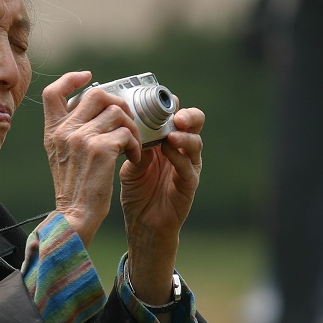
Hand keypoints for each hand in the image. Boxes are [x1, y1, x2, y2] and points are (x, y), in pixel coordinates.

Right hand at [41, 71, 142, 246]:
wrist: (75, 216)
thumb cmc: (73, 189)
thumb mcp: (59, 156)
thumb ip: (69, 132)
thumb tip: (91, 109)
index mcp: (52, 131)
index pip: (53, 92)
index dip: (71, 79)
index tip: (89, 78)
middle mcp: (65, 131)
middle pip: (96, 95)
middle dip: (117, 103)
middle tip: (125, 121)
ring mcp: (82, 139)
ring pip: (117, 113)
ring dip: (131, 127)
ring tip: (132, 145)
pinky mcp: (101, 150)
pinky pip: (127, 133)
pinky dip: (136, 145)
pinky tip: (134, 158)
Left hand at [118, 105, 203, 304]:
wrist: (142, 225)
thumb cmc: (138, 192)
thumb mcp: (132, 164)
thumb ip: (134, 146)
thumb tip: (127, 125)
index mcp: (167, 141)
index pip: (174, 116)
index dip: (170, 105)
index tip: (159, 97)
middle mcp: (181, 151)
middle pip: (193, 125)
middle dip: (187, 115)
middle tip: (175, 114)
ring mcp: (188, 167)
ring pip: (195, 144)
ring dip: (184, 136)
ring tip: (172, 132)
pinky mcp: (189, 185)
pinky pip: (189, 168)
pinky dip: (180, 157)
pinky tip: (169, 151)